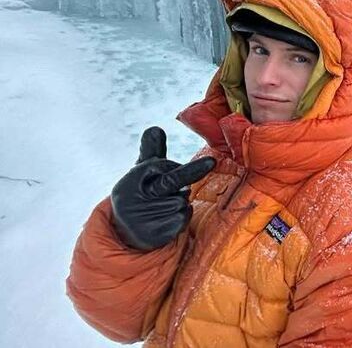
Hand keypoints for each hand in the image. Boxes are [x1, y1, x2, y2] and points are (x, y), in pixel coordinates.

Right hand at [110, 127, 215, 250]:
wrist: (128, 232)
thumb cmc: (142, 194)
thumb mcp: (143, 172)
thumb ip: (152, 151)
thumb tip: (155, 128)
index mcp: (129, 182)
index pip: (162, 167)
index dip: (171, 166)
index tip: (175, 166)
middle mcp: (132, 201)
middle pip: (173, 181)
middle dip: (193, 171)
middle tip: (211, 162)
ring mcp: (143, 219)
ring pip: (181, 201)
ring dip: (181, 202)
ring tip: (164, 207)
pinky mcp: (155, 234)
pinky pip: (183, 218)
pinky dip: (182, 218)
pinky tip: (168, 221)